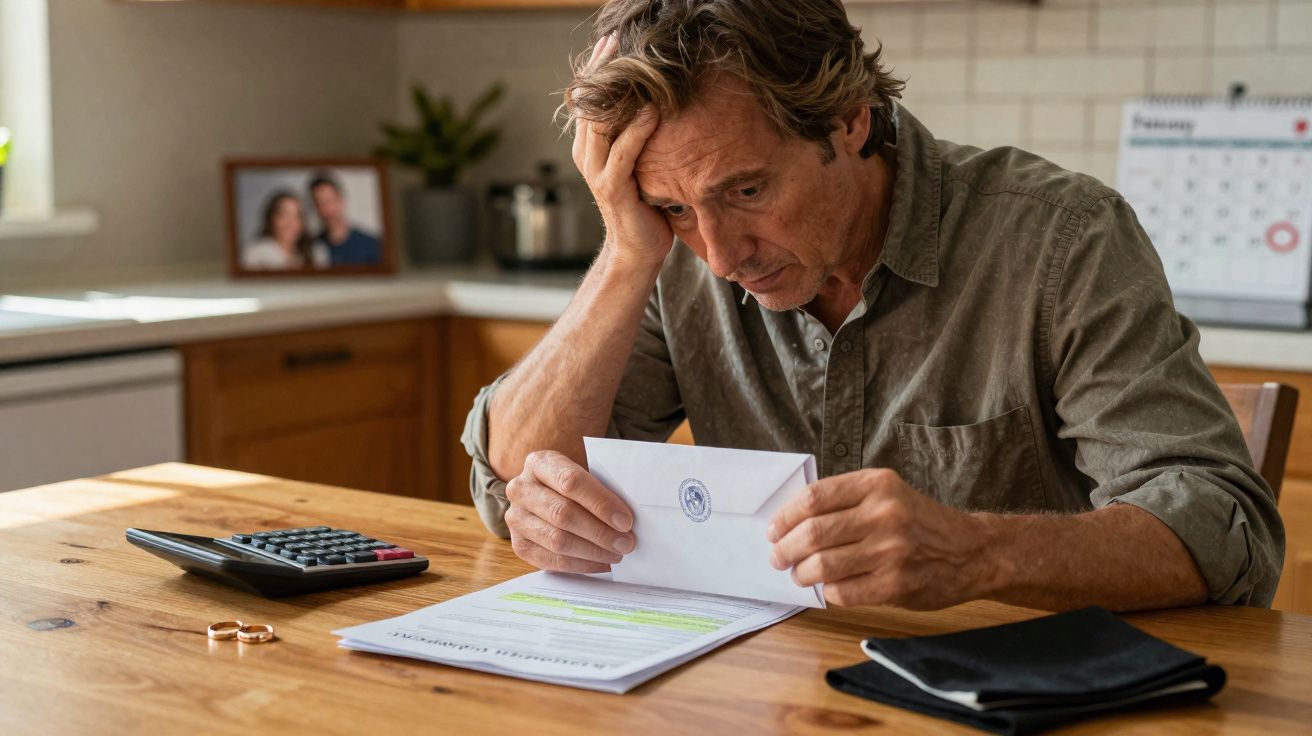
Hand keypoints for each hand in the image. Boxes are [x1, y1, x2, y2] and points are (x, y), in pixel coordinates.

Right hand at [504, 450, 636, 572]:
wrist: (548, 494)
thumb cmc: (576, 485)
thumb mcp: (586, 474)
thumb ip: (603, 489)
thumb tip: (627, 518)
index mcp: (540, 463)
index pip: (570, 482)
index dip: (600, 503)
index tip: (626, 520)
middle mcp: (521, 489)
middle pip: (563, 514)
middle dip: (600, 532)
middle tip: (626, 543)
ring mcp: (516, 518)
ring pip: (557, 540)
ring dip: (592, 551)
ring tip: (616, 554)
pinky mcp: (518, 545)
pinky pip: (551, 560)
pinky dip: (581, 565)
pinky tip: (601, 563)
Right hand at [571, 35, 672, 269]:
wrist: (638, 249)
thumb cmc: (644, 204)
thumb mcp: (637, 162)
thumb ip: (635, 136)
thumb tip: (654, 100)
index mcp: (589, 146)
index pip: (587, 98)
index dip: (596, 68)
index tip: (610, 40)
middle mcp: (587, 155)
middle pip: (589, 103)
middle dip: (603, 70)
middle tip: (618, 41)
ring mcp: (597, 172)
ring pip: (601, 123)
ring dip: (618, 93)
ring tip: (634, 65)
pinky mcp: (613, 188)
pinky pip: (623, 153)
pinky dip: (636, 130)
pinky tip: (651, 109)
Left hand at [766, 469, 996, 609]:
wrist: (971, 551)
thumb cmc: (919, 522)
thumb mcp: (888, 493)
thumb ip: (845, 501)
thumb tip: (791, 521)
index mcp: (877, 484)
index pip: (814, 498)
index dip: (785, 517)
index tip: (773, 530)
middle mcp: (884, 514)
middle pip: (813, 533)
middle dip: (785, 549)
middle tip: (778, 557)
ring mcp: (891, 551)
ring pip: (823, 566)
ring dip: (801, 574)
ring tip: (799, 574)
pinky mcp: (896, 585)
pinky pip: (843, 592)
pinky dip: (828, 592)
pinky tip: (829, 588)